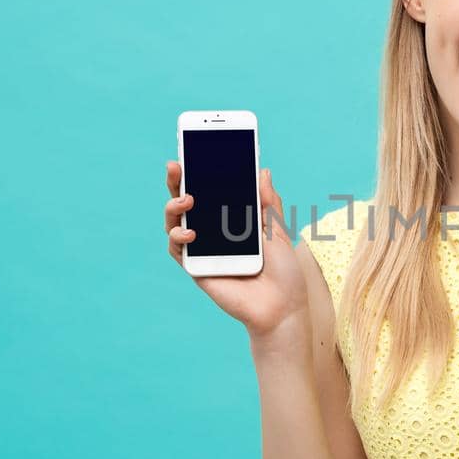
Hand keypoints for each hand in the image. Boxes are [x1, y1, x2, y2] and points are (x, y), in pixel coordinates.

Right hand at [165, 161, 309, 338]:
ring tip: (186, 199)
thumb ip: (268, 204)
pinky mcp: (197, 269)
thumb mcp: (279, 232)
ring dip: (174, 207)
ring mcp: (203, 250)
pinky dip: (178, 238)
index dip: (202, 172)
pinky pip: (178, 250)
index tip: (195, 150)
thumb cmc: (284, 273)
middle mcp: (214, 233)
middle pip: (188, 202)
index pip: (212, 191)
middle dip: (178, 182)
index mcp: (233, 221)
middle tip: (176, 165)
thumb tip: (263, 171)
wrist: (283, 308)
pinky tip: (190, 232)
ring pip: (176, 223)